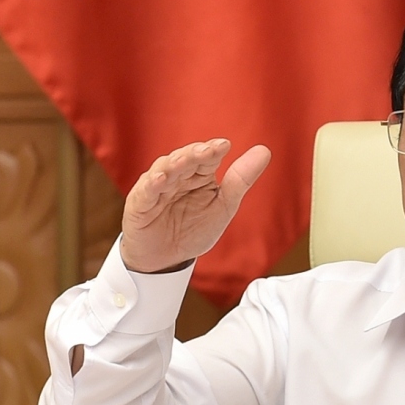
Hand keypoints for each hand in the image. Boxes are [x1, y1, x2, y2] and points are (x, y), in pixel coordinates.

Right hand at [119, 138, 270, 272]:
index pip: (206, 158)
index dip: (213, 151)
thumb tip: (265, 150)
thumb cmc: (193, 229)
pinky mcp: (139, 203)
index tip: (225, 145)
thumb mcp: (223, 206)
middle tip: (209, 149)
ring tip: (187, 159)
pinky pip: (145, 191)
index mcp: (198, 174)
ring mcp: (157, 187)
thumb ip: (240, 180)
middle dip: (196, 153)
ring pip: (165, 170)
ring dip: (175, 163)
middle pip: (186, 159)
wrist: (166, 259)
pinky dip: (152, 184)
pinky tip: (161, 178)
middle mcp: (177, 176)